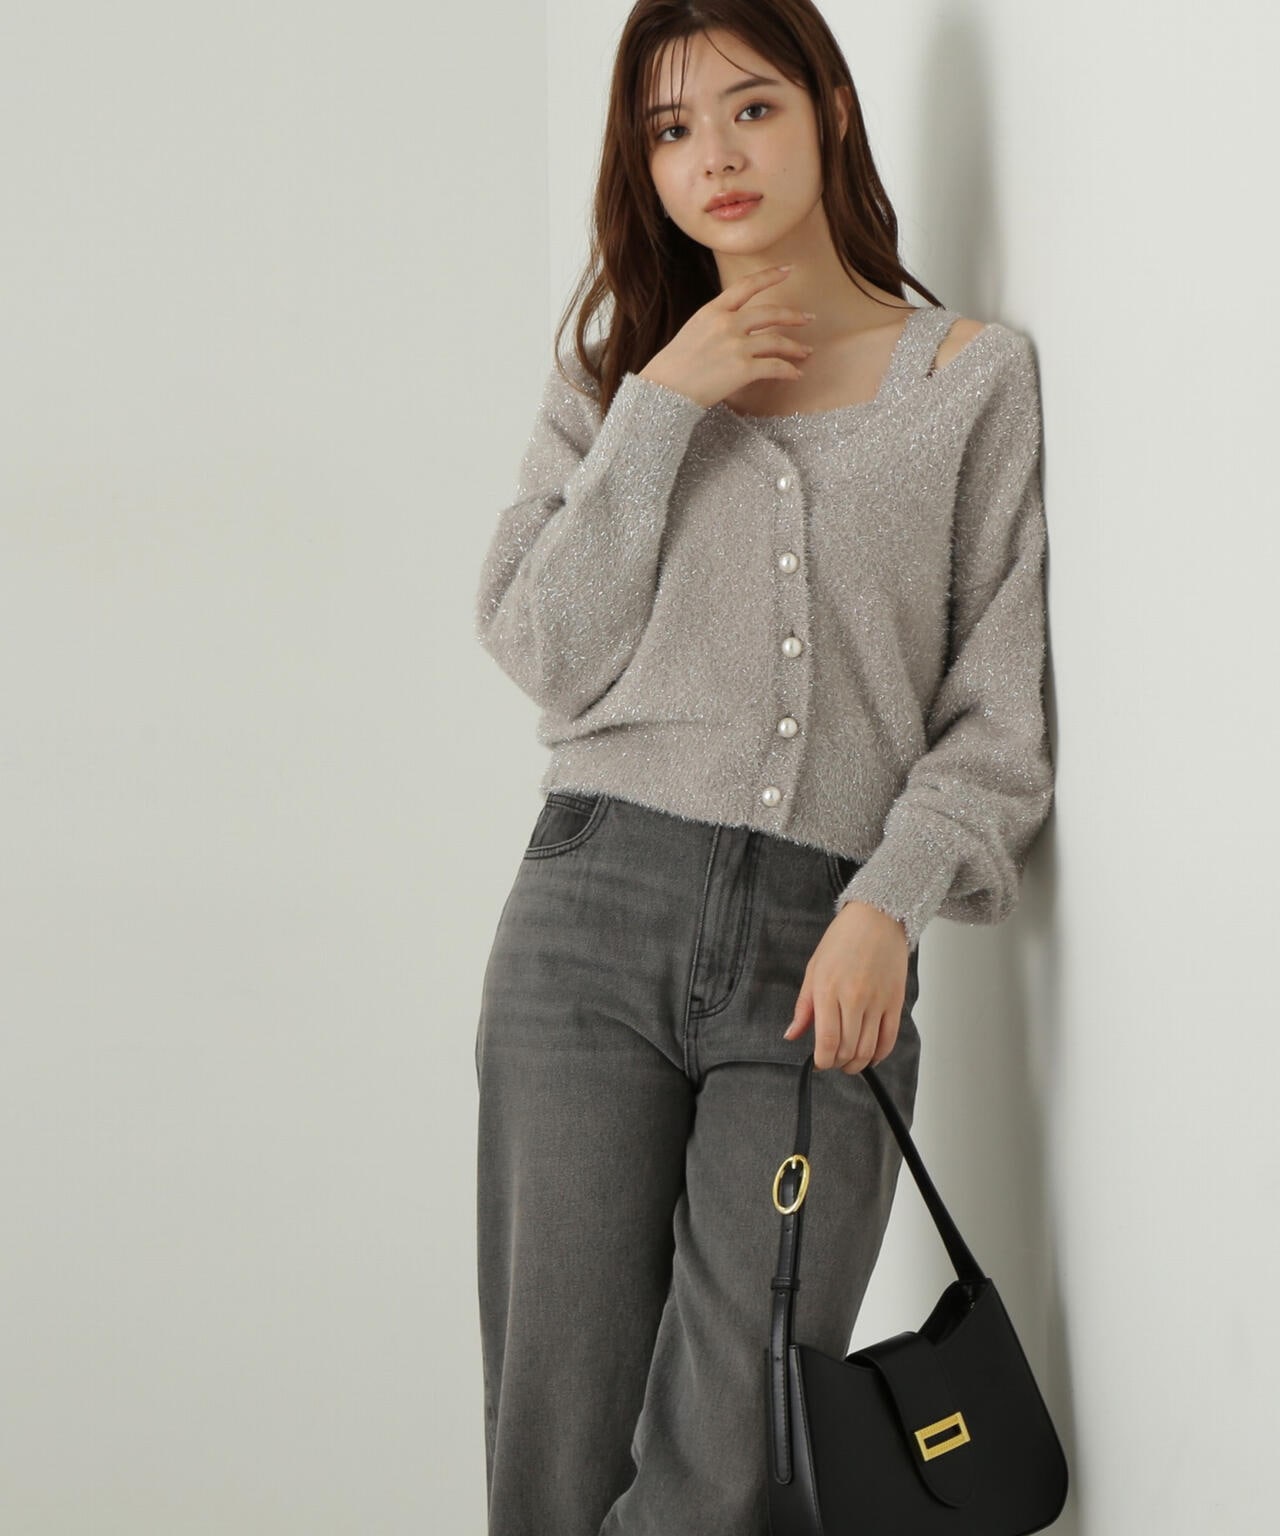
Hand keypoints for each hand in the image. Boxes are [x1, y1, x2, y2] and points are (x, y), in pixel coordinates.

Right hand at [637, 264, 814, 408]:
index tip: (788, 270)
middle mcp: (727, 323)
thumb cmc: (674, 367)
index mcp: (713, 311)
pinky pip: (775, 367)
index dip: (770, 276)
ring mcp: (736, 346)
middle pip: (770, 313)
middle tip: (808, 318)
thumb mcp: (693, 332)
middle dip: (793, 315)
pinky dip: (788, 371)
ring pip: (777, 341)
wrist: (663, 389)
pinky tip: (796, 374)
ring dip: (795, 347)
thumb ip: (716, 324)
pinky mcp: (742, 369)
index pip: (747, 286)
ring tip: (806, 352)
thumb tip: (737, 327)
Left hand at [782, 902, 909, 1073]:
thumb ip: (803, 1007)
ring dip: (857, 1064)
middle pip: (848, 1049)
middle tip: (833, 1062)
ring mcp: (877, 1002)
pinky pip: (889, 1039)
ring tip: (849, 1063)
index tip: (820, 1062)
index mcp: (828, 990)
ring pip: (868, 1049)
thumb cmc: (842, 940)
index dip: (823, 1060)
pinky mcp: (895, 1002)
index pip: (827, 1041)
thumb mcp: (813, 969)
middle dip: (838, 1063)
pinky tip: (870, 1056)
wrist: (877, 918)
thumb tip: (791, 1035)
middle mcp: (853, 999)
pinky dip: (879, 1055)